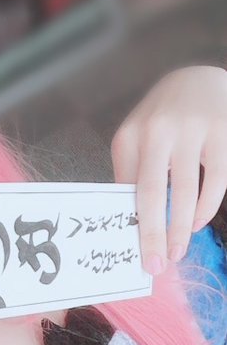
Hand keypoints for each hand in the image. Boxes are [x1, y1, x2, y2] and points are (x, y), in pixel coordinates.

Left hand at [111, 66, 226, 273]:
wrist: (199, 79)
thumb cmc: (163, 120)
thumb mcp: (138, 140)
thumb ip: (133, 173)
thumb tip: (130, 224)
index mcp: (130, 136)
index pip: (126, 191)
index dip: (129, 225)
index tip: (133, 255)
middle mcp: (157, 130)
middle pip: (151, 194)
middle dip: (153, 235)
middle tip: (156, 265)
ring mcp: (192, 130)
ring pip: (186, 191)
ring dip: (182, 228)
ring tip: (178, 250)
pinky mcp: (222, 132)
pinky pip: (217, 180)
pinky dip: (207, 207)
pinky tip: (199, 222)